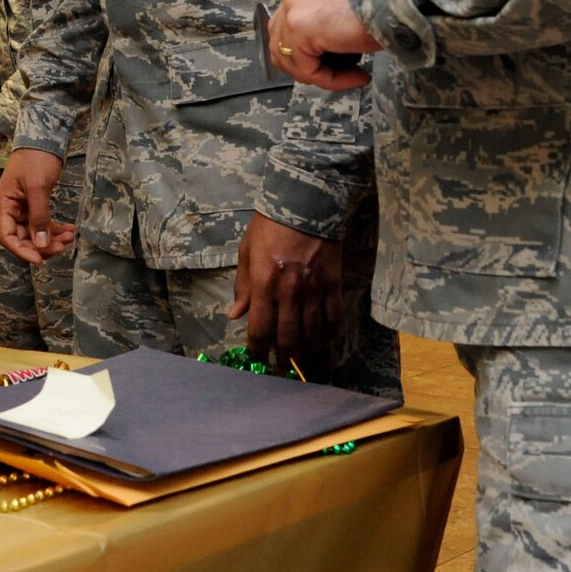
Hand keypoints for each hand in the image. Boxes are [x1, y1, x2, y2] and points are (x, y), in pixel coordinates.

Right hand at [0, 149, 75, 263]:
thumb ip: (38, 217)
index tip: (40, 260)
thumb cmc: (36, 158)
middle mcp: (11, 208)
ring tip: (70, 237)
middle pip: (22, 238)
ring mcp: (23, 207)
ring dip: (51, 238)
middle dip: (42, 245)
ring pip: (35, 232)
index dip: (22, 251)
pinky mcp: (36, 204)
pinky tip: (70, 229)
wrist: (45, 138)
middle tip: (62, 246)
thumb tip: (41, 244)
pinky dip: (55, 228)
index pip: (7, 236)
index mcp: (4, 204)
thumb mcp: (37, 187)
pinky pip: (44, 223)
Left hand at [230, 213, 346, 372]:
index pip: (260, 329)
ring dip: (307, 352)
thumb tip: (235, 315)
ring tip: (302, 362)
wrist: (305, 202)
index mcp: (263, 283)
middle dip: (284, 358)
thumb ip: (243, 286)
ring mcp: (314, 289)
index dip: (258, 350)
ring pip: (312, 333)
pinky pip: (335, 317)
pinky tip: (324, 342)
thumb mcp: (247, 251)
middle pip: (288, 337)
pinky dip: (330, 334)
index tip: (257, 360)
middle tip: (282, 369)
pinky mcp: (334, 284)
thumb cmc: (270, 226)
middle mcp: (289, 291)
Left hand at [268, 0, 380, 89]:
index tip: (346, 61)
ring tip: (351, 76)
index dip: (314, 49)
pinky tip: (358, 76)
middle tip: (339, 74)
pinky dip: (330, 80)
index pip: (292, 23)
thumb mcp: (353, 1)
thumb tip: (332, 42)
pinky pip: (307, 68)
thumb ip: (332, 16)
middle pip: (282, 39)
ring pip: (290, 58)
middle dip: (308, 64)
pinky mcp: (299, 27)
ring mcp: (292, 7)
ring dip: (320, 74)